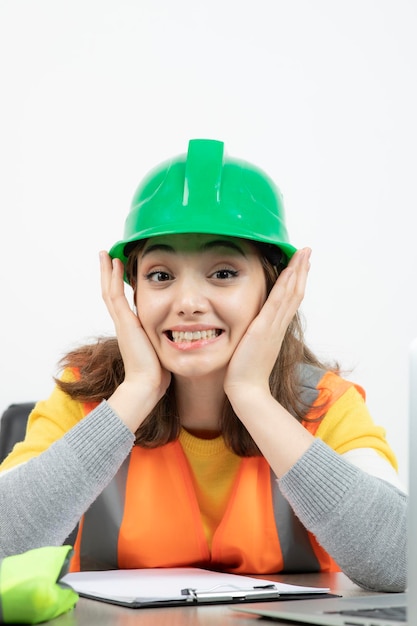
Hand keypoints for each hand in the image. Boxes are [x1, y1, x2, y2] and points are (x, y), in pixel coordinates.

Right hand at [99, 251, 170, 430]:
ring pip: (110, 291)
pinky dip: (114, 279)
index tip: (120, 270)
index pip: (122, 301)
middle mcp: (124, 323)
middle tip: (106, 256)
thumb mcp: (161, 349)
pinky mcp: (125, 322)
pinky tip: (114, 264)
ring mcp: (122, 322)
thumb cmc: (157, 372)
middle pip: (111, 292)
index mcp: (132, 328)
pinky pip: (116, 295)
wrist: (147, 385)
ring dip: (108, 271)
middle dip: (109, 274)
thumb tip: (179, 336)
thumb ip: (164, 339)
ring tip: (105, 254)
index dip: (120, 285)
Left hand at [224, 247, 310, 403]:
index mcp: (275, 329)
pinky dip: (286, 285)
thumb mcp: (252, 349)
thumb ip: (254, 336)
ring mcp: (273, 326)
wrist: (246, 390)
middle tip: (308, 252)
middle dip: (302, 270)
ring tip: (304, 254)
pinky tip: (290, 271)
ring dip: (298, 271)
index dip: (296, 281)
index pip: (289, 300)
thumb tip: (252, 329)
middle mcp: (278, 325)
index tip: (301, 265)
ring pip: (291, 293)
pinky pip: (278, 302)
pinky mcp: (264, 328)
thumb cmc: (244, 373)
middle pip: (295, 292)